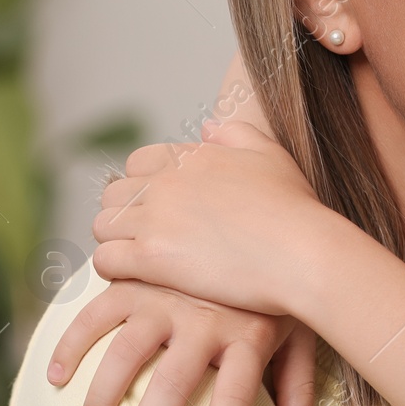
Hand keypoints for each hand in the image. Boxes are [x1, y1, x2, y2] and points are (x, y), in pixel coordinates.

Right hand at [47, 280, 318, 405]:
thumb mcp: (297, 331)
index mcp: (248, 334)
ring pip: (128, 352)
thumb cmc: (275, 293)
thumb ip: (297, 385)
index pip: (236, 393)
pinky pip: (98, 313)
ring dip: (103, 396)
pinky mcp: (138, 280)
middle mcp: (206, 317)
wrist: (260, 224)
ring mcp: (167, 296)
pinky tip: (55, 377)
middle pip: (175, 381)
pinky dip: (72, 344)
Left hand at [90, 119, 338, 315]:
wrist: (302, 253)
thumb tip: (206, 127)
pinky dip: (115, 268)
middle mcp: (167, 181)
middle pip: (114, 193)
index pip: (138, 162)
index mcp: (192, 157)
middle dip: (125, 215)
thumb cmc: (295, 209)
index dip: (145, 186)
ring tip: (142, 261)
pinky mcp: (151, 256)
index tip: (162, 210)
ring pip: (102, 224)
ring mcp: (156, 218)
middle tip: (149, 239)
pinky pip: (104, 257)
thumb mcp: (272, 156)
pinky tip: (140, 278)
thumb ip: (236, 134)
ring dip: (117, 241)